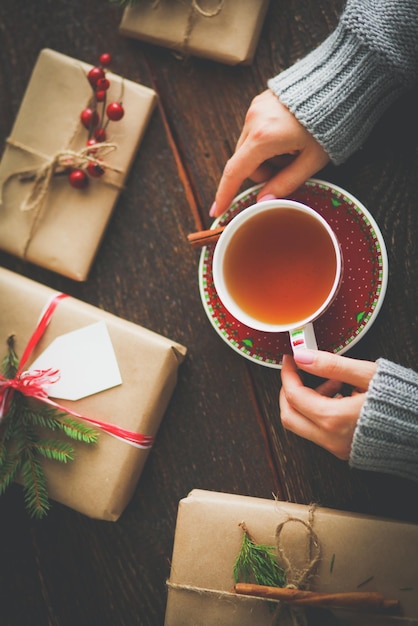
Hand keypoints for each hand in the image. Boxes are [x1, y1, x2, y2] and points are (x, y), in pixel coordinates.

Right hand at [210, 89, 329, 216]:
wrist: (336, 85)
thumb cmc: (329, 123)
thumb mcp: (311, 161)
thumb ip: (286, 184)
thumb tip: (263, 202)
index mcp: (264, 137)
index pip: (236, 172)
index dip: (225, 194)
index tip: (218, 210)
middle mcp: (253, 120)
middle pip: (244, 161)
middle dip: (262, 172)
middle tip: (289, 167)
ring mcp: (254, 109)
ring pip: (249, 147)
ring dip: (265, 156)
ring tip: (293, 147)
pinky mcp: (259, 102)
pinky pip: (254, 131)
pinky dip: (267, 140)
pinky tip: (288, 135)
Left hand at [279, 350, 376, 459]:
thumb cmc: (402, 401)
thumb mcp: (367, 375)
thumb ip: (331, 365)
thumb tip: (302, 356)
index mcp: (334, 419)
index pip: (294, 395)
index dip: (288, 374)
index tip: (290, 359)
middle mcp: (331, 439)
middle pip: (289, 416)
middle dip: (289, 391)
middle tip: (299, 372)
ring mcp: (337, 448)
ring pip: (303, 426)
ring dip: (308, 401)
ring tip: (335, 381)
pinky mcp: (345, 451)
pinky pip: (320, 432)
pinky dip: (320, 412)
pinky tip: (343, 395)